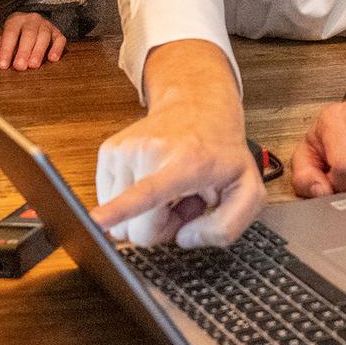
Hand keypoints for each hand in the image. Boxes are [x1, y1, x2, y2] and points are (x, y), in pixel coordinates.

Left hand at [0, 12, 65, 70]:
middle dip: (24, 51)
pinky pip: (60, 40)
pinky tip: (52, 59)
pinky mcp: (58, 33)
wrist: (31, 23)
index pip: (11, 33)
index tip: (2, 65)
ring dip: (39, 52)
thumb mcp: (1, 33)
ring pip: (44, 36)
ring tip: (33, 65)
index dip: (6, 49)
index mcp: (16, 20)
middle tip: (19, 67)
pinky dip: (57, 49)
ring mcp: (47, 25)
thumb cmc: (13, 33)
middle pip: (29, 34)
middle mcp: (32, 20)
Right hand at [89, 40, 262, 247]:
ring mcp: (125, 150)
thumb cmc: (222, 151)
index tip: (97, 221)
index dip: (121, 209)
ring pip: (119, 221)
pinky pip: (109, 202)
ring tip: (170, 187)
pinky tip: (154, 180)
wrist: (200, 106)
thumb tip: (184, 238)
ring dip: (146, 213)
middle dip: (160, 227)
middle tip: (185, 200)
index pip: (148, 192)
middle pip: (135, 229)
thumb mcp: (248, 189)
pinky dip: (130, 200)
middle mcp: (151, 153)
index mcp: (187, 164)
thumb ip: (229, 226)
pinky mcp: (109, 151)